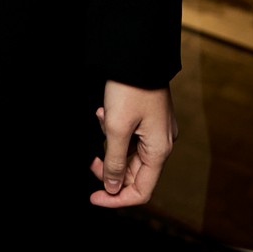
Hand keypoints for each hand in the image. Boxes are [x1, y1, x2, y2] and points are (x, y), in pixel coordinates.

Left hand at [89, 80, 176, 207]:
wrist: (138, 53)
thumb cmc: (129, 89)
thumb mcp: (116, 128)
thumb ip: (114, 162)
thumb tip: (113, 188)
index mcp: (158, 150)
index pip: (141, 191)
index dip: (116, 198)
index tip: (93, 197)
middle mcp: (162, 143)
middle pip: (135, 173)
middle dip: (110, 168)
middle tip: (90, 160)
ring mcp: (157, 129)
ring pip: (130, 152)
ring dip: (110, 143)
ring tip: (101, 118)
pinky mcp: (150, 117)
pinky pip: (131, 134)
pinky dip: (115, 129)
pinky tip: (105, 111)